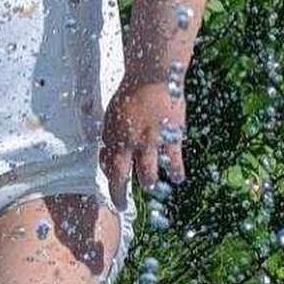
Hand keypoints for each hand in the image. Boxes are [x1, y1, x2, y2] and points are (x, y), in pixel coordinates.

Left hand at [100, 78, 186, 209]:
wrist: (151, 77)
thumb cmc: (131, 93)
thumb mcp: (113, 114)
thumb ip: (112, 134)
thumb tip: (108, 152)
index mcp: (112, 135)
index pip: (105, 163)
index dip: (108, 174)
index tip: (113, 181)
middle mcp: (128, 142)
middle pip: (121, 175)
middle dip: (120, 194)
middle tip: (122, 206)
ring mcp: (149, 141)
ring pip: (147, 173)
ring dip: (147, 182)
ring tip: (149, 186)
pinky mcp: (170, 137)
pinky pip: (173, 162)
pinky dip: (175, 172)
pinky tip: (177, 179)